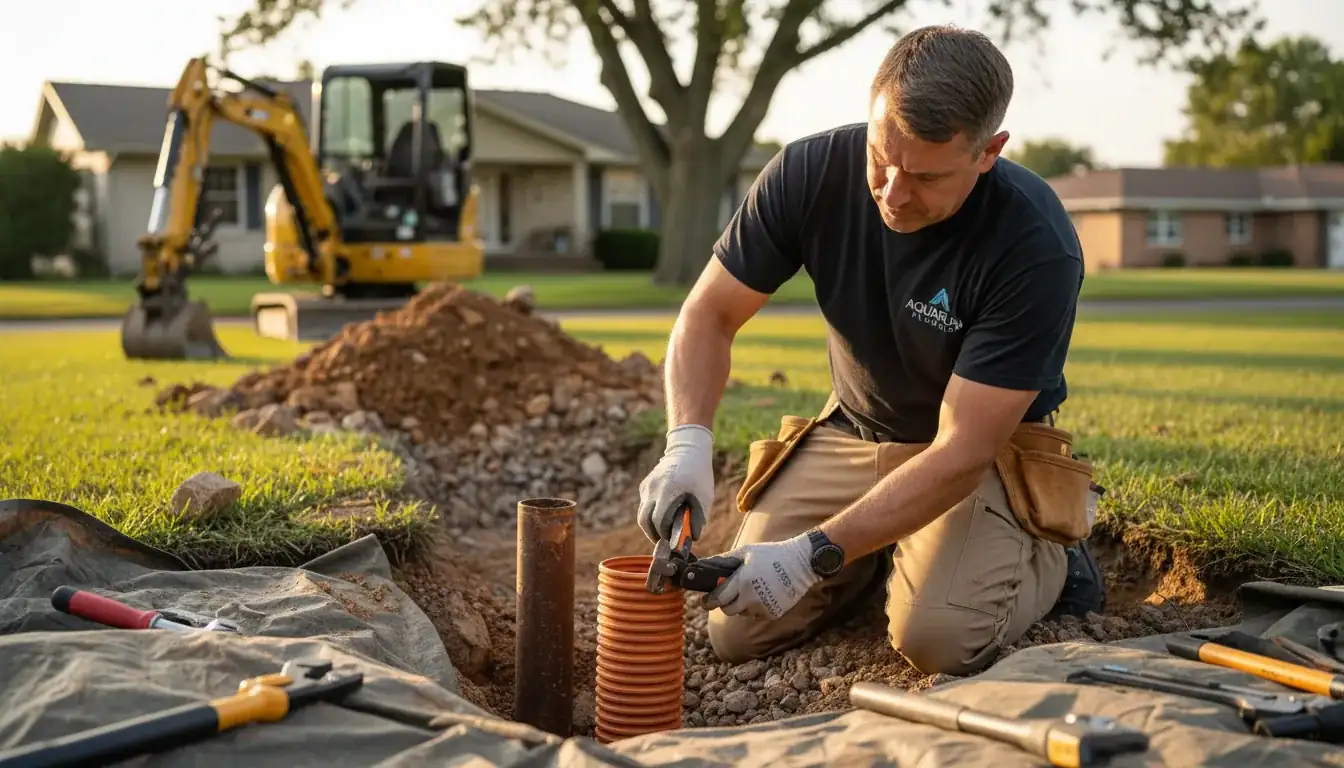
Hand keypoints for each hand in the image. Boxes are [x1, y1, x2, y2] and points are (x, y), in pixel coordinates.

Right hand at [637, 424, 715, 542]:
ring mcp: (647, 486)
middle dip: (653, 534)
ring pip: (642, 514)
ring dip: (651, 525)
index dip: (664, 534)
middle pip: (644, 521)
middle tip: (664, 541)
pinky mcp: (645, 485)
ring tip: (663, 531)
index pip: (659, 521)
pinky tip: (663, 513)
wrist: (688, 450)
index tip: (672, 541)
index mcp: (669, 491)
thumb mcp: (704, 497)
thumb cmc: (700, 476)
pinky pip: (645, 504)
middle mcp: (653, 488)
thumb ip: (698, 518)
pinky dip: (652, 513)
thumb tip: (692, 538)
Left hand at [702, 533, 818, 619]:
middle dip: (726, 603)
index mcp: (742, 581)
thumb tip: (704, 566)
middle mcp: (751, 598)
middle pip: (728, 610)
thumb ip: (724, 560)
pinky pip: (757, 614)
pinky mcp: (773, 614)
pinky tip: (766, 592)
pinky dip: (757, 607)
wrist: (801, 563)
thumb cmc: (771, 554)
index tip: (705, 601)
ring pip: (743, 612)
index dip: (709, 601)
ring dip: (743, 604)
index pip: (718, 600)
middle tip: (730, 593)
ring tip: (754, 587)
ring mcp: (763, 608)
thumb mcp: (746, 551)